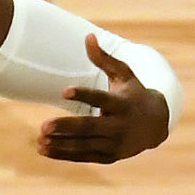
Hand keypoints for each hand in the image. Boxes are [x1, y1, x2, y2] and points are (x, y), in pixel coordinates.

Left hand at [37, 34, 169, 164]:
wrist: (155, 125)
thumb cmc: (134, 94)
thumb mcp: (124, 74)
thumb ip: (105, 59)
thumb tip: (88, 37)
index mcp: (122, 104)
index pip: (102, 100)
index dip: (84, 96)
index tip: (64, 91)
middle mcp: (119, 127)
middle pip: (90, 128)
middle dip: (66, 127)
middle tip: (43, 126)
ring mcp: (114, 145)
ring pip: (84, 146)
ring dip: (60, 144)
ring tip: (39, 140)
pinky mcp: (108, 157)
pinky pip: (83, 156)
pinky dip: (64, 154)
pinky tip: (44, 150)